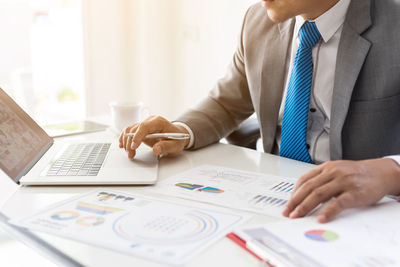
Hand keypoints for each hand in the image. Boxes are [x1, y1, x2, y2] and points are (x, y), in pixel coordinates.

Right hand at [118, 116, 189, 158]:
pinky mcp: (141, 129)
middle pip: (135, 129)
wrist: (177, 136)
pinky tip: (122, 145)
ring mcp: (145, 123)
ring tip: (129, 153)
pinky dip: (125, 137)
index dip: (137, 136)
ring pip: (130, 130)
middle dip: (130, 142)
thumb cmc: (177, 140)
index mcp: (159, 122)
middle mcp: (150, 120)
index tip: (133, 146)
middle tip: (131, 154)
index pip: (144, 126)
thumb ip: (166, 147)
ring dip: (126, 141)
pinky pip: (130, 131)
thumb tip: (156, 149)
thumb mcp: (175, 145)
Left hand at [282, 158, 399, 222]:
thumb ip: (322, 179)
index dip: (293, 193)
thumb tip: (304, 194)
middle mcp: (332, 173)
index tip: (288, 204)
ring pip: (319, 194)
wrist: (381, 172)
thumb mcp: (337, 171)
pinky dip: (328, 212)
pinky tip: (321, 218)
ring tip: (297, 216)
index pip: (304, 180)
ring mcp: (343, 182)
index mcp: (326, 168)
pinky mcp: (354, 192)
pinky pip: (338, 203)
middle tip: (288, 212)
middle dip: (295, 201)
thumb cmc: (357, 174)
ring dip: (305, 206)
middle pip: (308, 188)